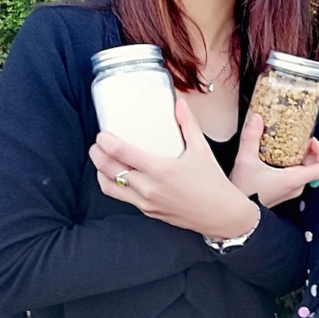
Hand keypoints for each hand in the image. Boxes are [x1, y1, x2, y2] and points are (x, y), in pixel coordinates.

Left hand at [89, 99, 257, 239]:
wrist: (221, 215)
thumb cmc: (213, 183)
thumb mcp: (202, 149)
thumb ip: (188, 124)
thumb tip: (180, 103)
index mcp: (160, 170)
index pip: (122, 154)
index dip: (106, 142)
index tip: (102, 134)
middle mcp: (149, 188)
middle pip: (109, 170)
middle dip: (97, 155)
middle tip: (97, 144)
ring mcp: (146, 202)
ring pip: (109, 187)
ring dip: (100, 172)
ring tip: (102, 160)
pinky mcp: (148, 212)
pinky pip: (123, 197)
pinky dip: (114, 185)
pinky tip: (119, 176)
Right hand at [229, 113, 318, 207]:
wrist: (235, 213)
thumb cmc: (243, 190)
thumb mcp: (245, 161)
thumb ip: (251, 137)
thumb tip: (257, 117)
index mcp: (294, 179)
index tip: (310, 140)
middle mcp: (297, 186)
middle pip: (316, 165)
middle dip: (309, 149)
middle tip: (296, 137)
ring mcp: (291, 190)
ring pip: (306, 170)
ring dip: (300, 155)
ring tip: (286, 143)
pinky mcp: (283, 191)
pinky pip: (296, 174)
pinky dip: (292, 162)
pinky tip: (277, 154)